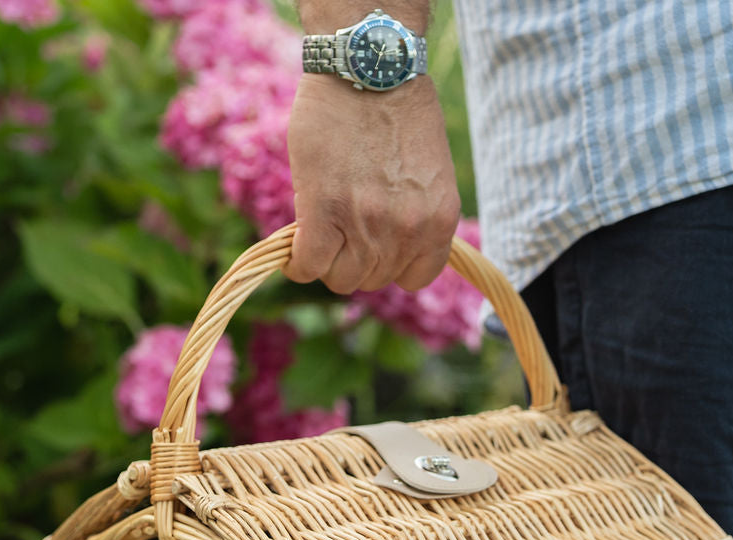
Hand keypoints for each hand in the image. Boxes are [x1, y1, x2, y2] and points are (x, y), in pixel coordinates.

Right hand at [284, 74, 460, 294]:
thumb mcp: (425, 173)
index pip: (414, 278)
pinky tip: (293, 251)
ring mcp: (367, 227)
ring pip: (340, 277)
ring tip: (319, 233)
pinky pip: (308, 264)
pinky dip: (297, 263)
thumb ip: (412, 213)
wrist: (368, 67)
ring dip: (327, 260)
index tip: (375, 246)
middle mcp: (407, 231)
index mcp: (438, 221)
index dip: (390, 265)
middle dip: (355, 258)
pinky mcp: (325, 215)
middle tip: (341, 229)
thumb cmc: (397, 108)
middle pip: (372, 279)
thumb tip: (386, 242)